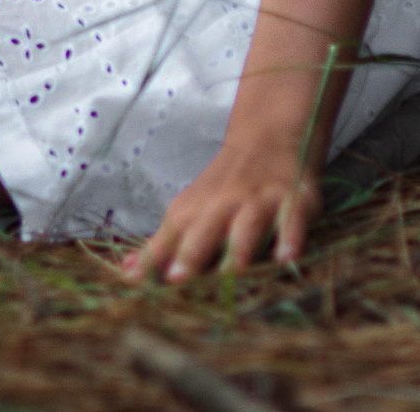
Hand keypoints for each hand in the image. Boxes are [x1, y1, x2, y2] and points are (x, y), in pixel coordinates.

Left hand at [121, 129, 320, 281]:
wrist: (266, 137)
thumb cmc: (222, 187)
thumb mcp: (189, 211)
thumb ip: (162, 245)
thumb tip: (126, 273)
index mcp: (193, 211)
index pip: (168, 238)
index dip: (152, 260)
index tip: (134, 282)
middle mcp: (222, 206)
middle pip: (203, 231)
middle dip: (190, 254)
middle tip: (177, 280)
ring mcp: (257, 201)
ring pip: (246, 225)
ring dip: (238, 248)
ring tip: (232, 273)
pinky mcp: (293, 199)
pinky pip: (292, 219)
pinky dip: (291, 237)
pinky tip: (287, 258)